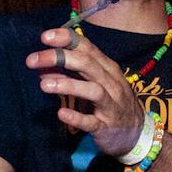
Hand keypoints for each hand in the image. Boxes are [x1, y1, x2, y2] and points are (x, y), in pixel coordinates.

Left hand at [26, 26, 145, 158]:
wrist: (137, 134)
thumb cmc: (111, 103)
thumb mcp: (93, 84)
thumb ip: (69, 74)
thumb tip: (43, 67)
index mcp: (107, 68)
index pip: (87, 48)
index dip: (66, 40)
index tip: (44, 37)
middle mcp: (111, 83)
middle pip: (87, 64)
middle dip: (60, 58)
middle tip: (33, 59)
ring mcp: (111, 105)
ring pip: (93, 90)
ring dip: (68, 85)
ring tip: (44, 85)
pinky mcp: (107, 127)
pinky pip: (92, 122)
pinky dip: (77, 117)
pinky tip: (61, 113)